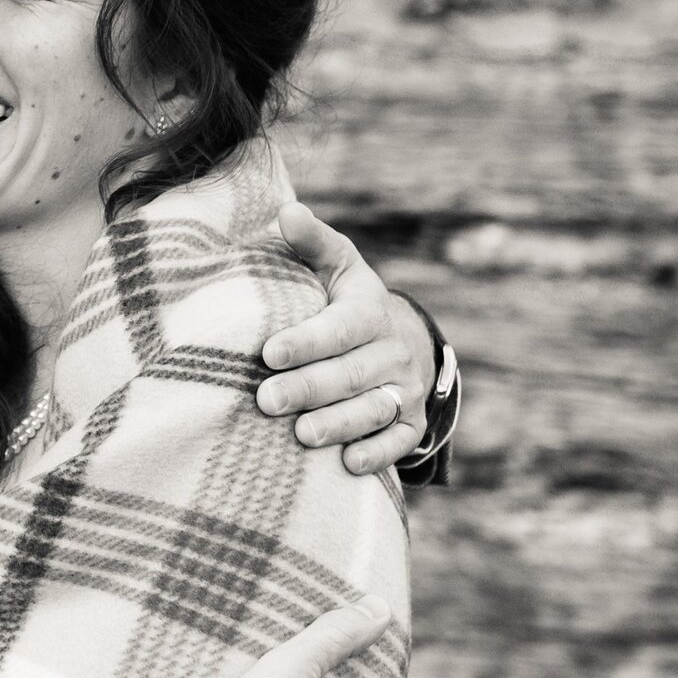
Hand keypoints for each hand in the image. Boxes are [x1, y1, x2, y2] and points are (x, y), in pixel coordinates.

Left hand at [259, 203, 438, 474]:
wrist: (404, 340)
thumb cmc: (350, 302)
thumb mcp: (337, 267)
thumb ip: (311, 243)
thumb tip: (287, 213)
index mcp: (371, 311)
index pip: (340, 328)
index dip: (306, 341)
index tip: (268, 353)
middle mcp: (393, 351)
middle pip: (350, 374)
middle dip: (308, 388)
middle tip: (266, 401)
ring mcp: (406, 389)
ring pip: (373, 410)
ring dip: (338, 424)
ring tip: (301, 436)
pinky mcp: (411, 422)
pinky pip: (399, 441)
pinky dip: (377, 454)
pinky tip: (349, 464)